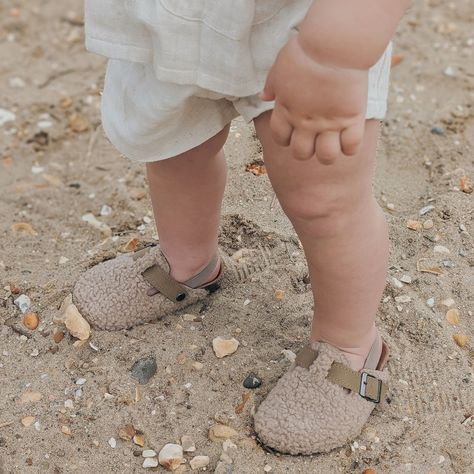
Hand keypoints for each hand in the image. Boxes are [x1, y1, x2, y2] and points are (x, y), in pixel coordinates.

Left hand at [261, 36, 368, 163]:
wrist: (334, 45)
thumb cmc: (306, 51)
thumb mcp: (280, 66)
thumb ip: (272, 85)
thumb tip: (264, 97)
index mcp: (286, 111)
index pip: (280, 138)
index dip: (285, 138)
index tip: (294, 130)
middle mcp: (306, 122)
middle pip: (301, 154)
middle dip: (306, 150)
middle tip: (314, 137)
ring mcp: (329, 123)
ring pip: (326, 157)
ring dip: (328, 154)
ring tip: (332, 142)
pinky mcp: (351, 118)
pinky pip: (351, 146)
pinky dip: (350, 147)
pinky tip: (349, 137)